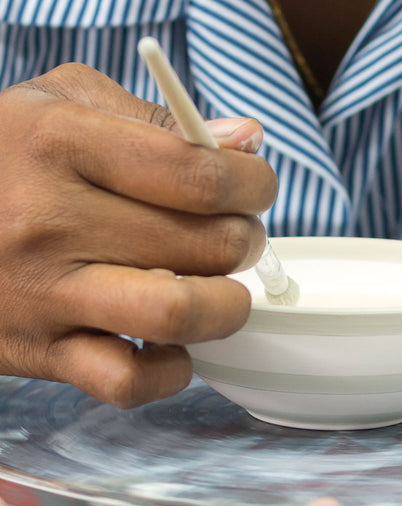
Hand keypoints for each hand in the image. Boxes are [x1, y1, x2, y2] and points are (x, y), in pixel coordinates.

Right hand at [0, 64, 275, 406]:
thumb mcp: (65, 105)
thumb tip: (246, 138)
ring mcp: (45, 293)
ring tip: (220, 292)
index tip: (255, 189)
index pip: (199, 173)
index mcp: (60, 143)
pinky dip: (170, 370)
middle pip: (206, 244)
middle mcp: (50, 220)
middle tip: (235, 236)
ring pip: (177, 314)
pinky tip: (169, 343)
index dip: (253, 184)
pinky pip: (129, 381)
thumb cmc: (6, 160)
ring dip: (225, 308)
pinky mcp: (41, 351)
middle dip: (245, 241)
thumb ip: (159, 118)